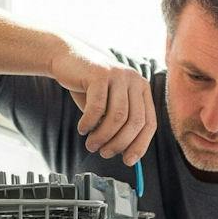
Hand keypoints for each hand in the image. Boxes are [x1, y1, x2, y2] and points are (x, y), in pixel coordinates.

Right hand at [49, 48, 156, 165]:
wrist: (67, 57)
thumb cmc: (89, 86)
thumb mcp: (109, 106)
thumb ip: (119, 124)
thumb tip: (127, 154)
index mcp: (142, 89)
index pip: (149, 123)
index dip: (140, 145)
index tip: (128, 161)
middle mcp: (134, 80)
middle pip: (134, 122)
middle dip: (119, 144)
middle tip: (104, 153)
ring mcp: (118, 75)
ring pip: (117, 117)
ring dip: (103, 136)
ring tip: (91, 144)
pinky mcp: (100, 73)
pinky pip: (97, 107)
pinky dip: (89, 123)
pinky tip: (82, 129)